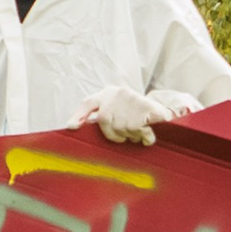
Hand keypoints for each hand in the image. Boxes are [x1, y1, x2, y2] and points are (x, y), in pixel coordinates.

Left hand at [76, 85, 196, 143]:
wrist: (159, 104)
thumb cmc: (129, 109)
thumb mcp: (110, 104)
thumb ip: (91, 113)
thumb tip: (71, 126)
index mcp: (106, 94)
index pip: (88, 103)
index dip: (78, 115)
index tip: (71, 127)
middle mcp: (117, 94)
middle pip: (107, 125)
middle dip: (117, 135)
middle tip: (127, 134)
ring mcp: (132, 99)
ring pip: (125, 130)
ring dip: (133, 136)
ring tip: (138, 132)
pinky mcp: (147, 108)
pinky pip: (143, 131)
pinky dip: (147, 138)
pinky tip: (147, 138)